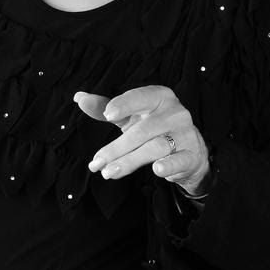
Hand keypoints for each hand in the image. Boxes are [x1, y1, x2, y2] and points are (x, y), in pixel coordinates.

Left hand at [73, 85, 210, 194]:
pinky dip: (168, 165)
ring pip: (155, 148)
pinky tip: (156, 170)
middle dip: (116, 148)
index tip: (107, 115)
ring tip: (108, 173)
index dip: (124, 104)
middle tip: (96, 163)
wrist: (189, 149)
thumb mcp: (131, 115)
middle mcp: (175, 112)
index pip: (140, 97)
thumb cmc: (153, 126)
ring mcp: (185, 134)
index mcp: (160, 96)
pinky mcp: (192, 156)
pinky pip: (179, 160)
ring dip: (129, 161)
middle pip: (142, 130)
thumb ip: (105, 107)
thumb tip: (78, 98)